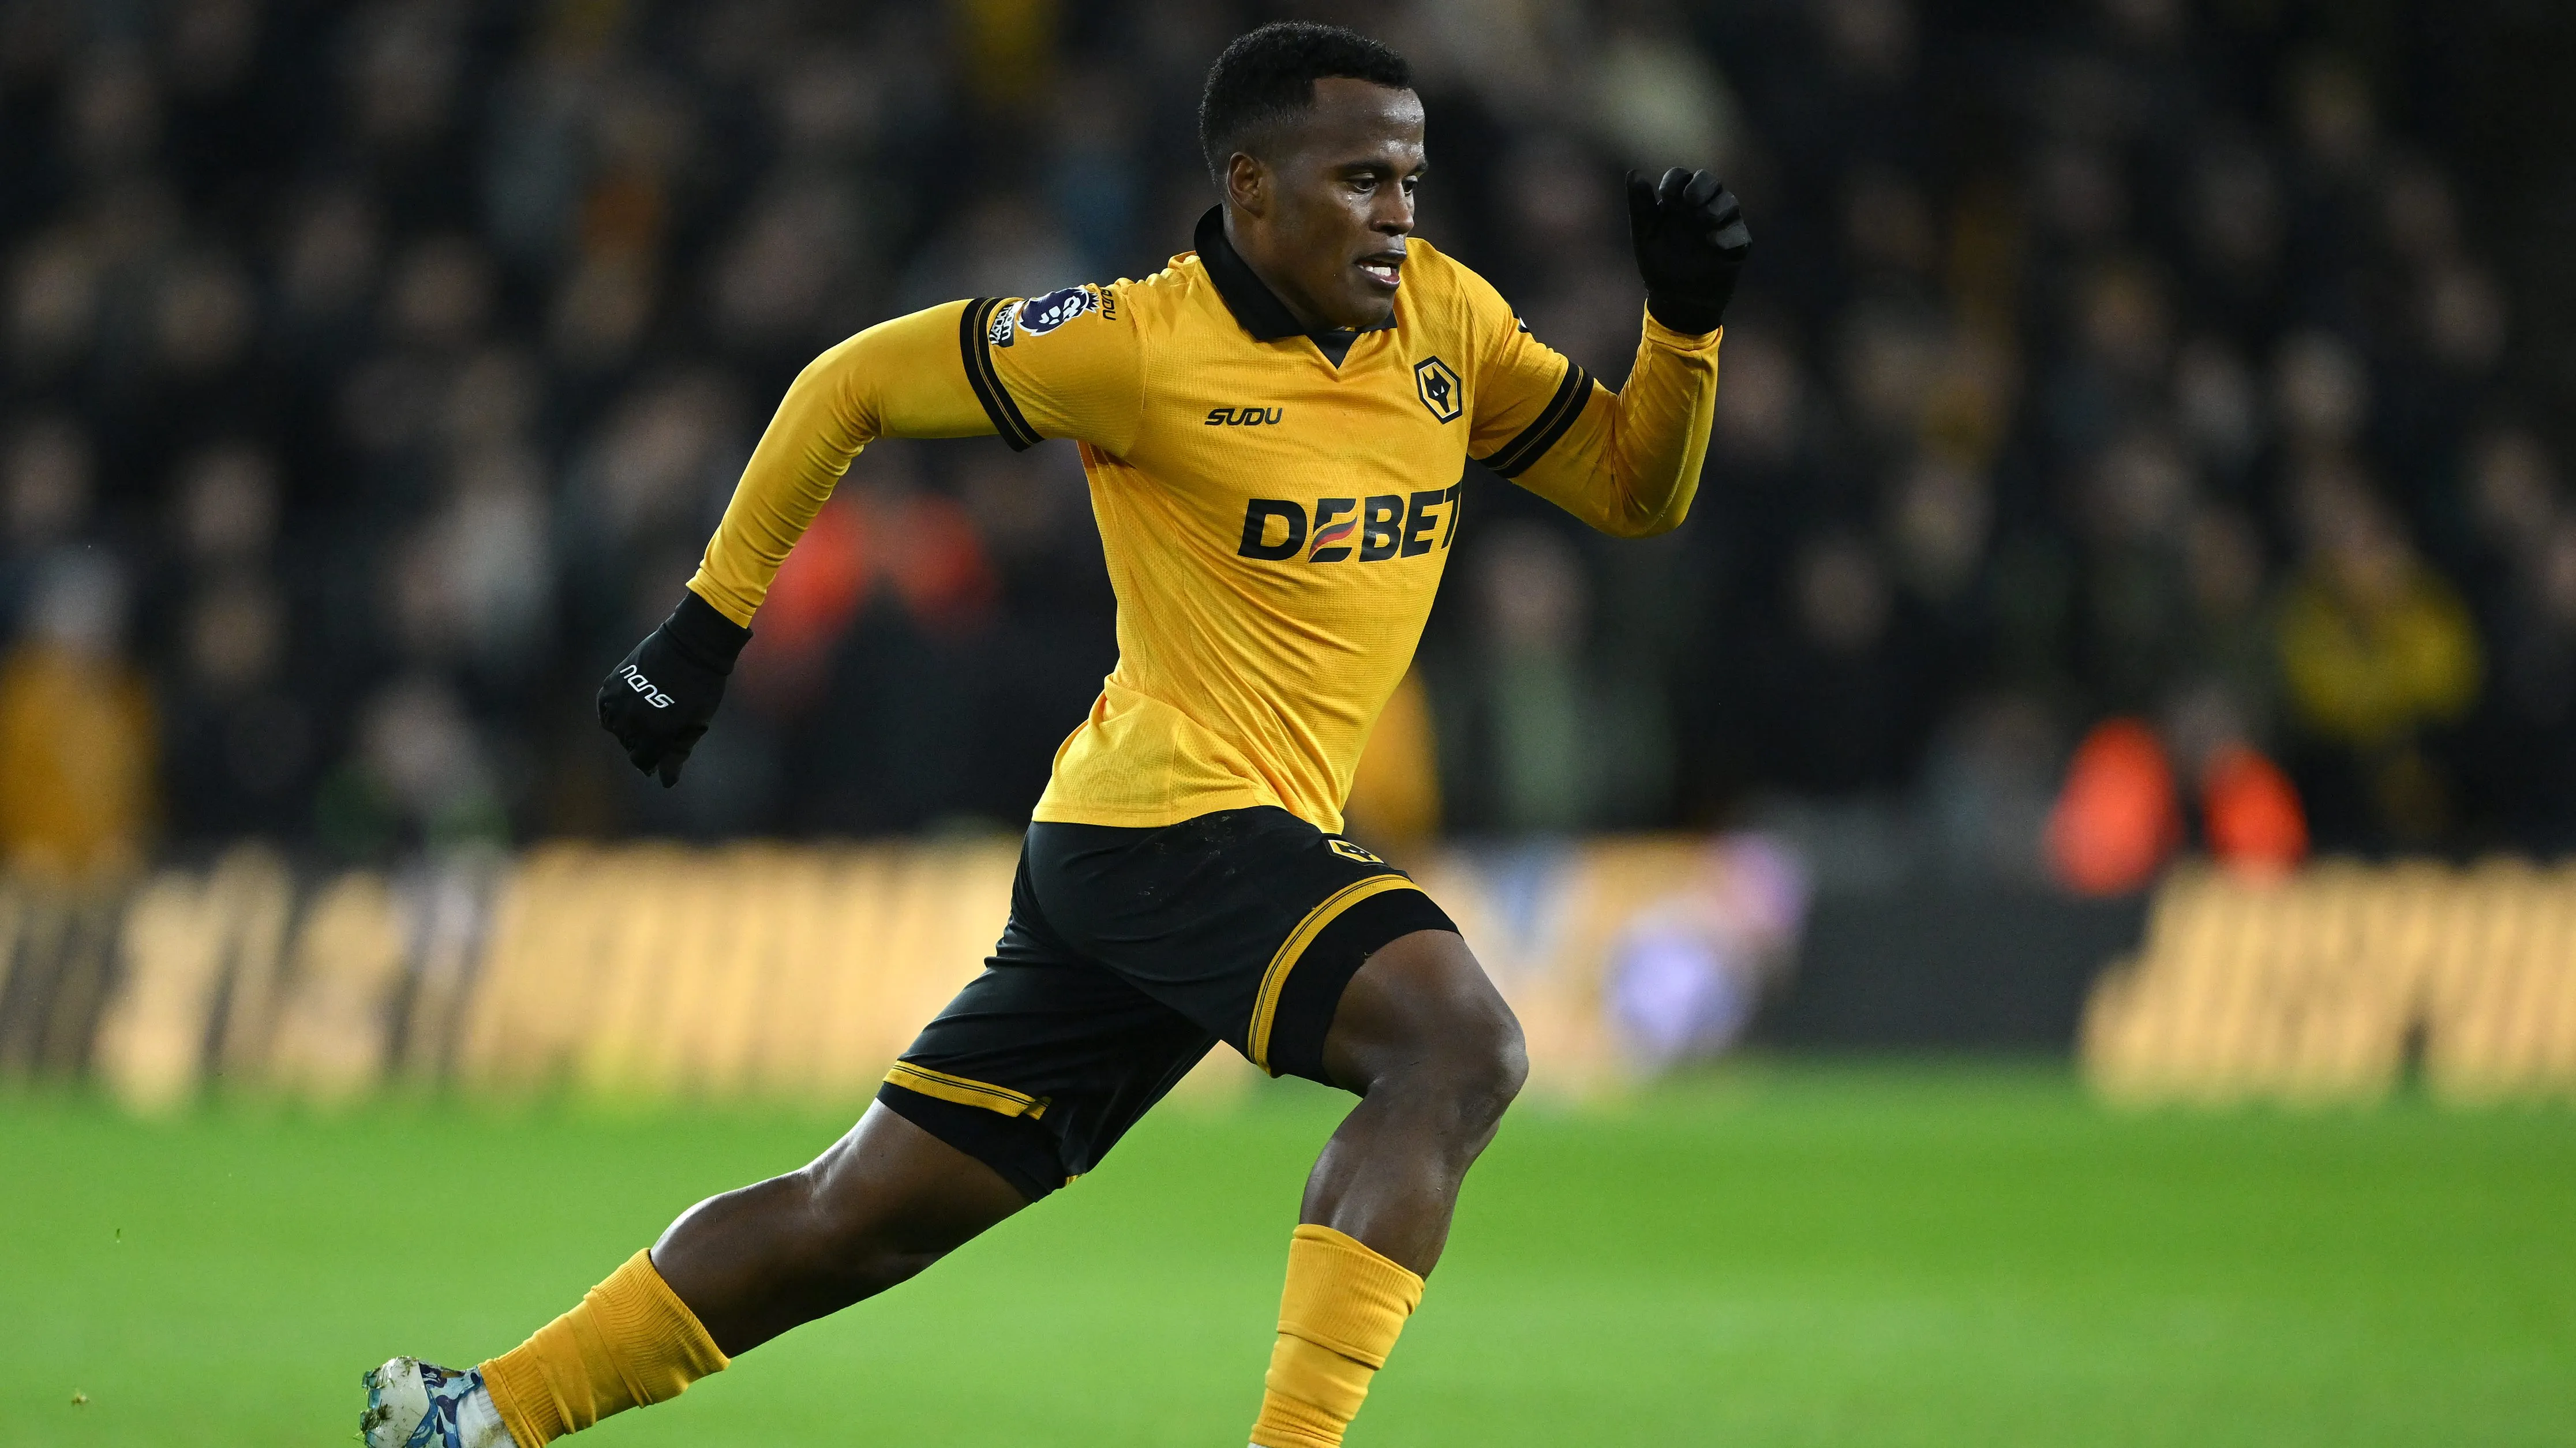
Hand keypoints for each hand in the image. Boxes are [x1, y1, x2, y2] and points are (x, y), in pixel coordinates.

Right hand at [597, 590, 749, 786]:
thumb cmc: (701, 688)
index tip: (660, 756)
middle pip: (629, 745)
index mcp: (654, 736)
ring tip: (646, 716)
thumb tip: (665, 782)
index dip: (652, 761)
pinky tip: (627, 708)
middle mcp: (632, 722)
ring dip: (628, 728)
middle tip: (658, 730)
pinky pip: (604, 708)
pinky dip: (613, 712)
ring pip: (615, 728)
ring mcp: (619, 703)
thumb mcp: (694, 726)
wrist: (691, 645)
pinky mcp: (611, 685)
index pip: (642, 761)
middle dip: (643, 744)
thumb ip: (677, 754)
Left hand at [1625, 167, 1750, 335]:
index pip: (1680, 178)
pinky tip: (1715, 243)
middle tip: (1690, 201)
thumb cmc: (1659, 264)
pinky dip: (1729, 235)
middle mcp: (1701, 207)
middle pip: (1709, 181)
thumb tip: (1633, 172)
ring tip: (1704, 221)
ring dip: (1717, 207)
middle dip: (1702, 186)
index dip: (1675, 182)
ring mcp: (1721, 224)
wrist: (1677, 300)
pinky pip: (1740, 233)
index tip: (1667, 196)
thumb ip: (1640, 205)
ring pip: (1729, 202)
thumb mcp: (1644, 234)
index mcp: (1677, 202)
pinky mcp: (1736, 245)